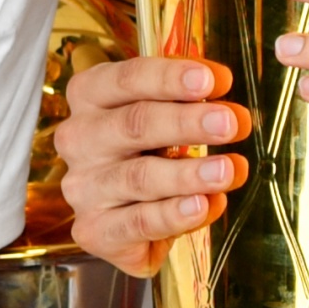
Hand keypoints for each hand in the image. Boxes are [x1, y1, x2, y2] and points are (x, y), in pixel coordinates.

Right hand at [58, 54, 250, 274]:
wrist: (128, 220)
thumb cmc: (148, 153)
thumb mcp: (164, 115)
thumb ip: (190, 100)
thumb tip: (224, 93)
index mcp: (90, 97)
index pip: (126, 79)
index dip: (170, 77)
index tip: (212, 80)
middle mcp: (78, 139)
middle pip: (133, 124)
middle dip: (186, 122)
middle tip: (229, 123)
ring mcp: (83, 187)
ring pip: (139, 177)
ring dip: (189, 173)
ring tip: (227, 170)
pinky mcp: (95, 230)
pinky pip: (140, 221)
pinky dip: (175, 214)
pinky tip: (202, 205)